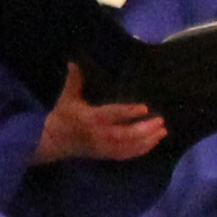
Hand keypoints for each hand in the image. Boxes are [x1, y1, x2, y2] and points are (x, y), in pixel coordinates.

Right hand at [32, 71, 167, 165]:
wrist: (53, 142)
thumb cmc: (62, 117)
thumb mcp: (67, 98)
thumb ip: (74, 80)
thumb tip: (74, 61)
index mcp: (91, 118)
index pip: (112, 115)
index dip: (129, 112)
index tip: (145, 108)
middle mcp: (99, 134)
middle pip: (126, 135)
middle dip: (145, 129)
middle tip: (161, 121)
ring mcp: (103, 147)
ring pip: (129, 147)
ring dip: (148, 141)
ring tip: (163, 131)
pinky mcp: (106, 154)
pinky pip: (127, 154)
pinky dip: (141, 150)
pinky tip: (153, 142)